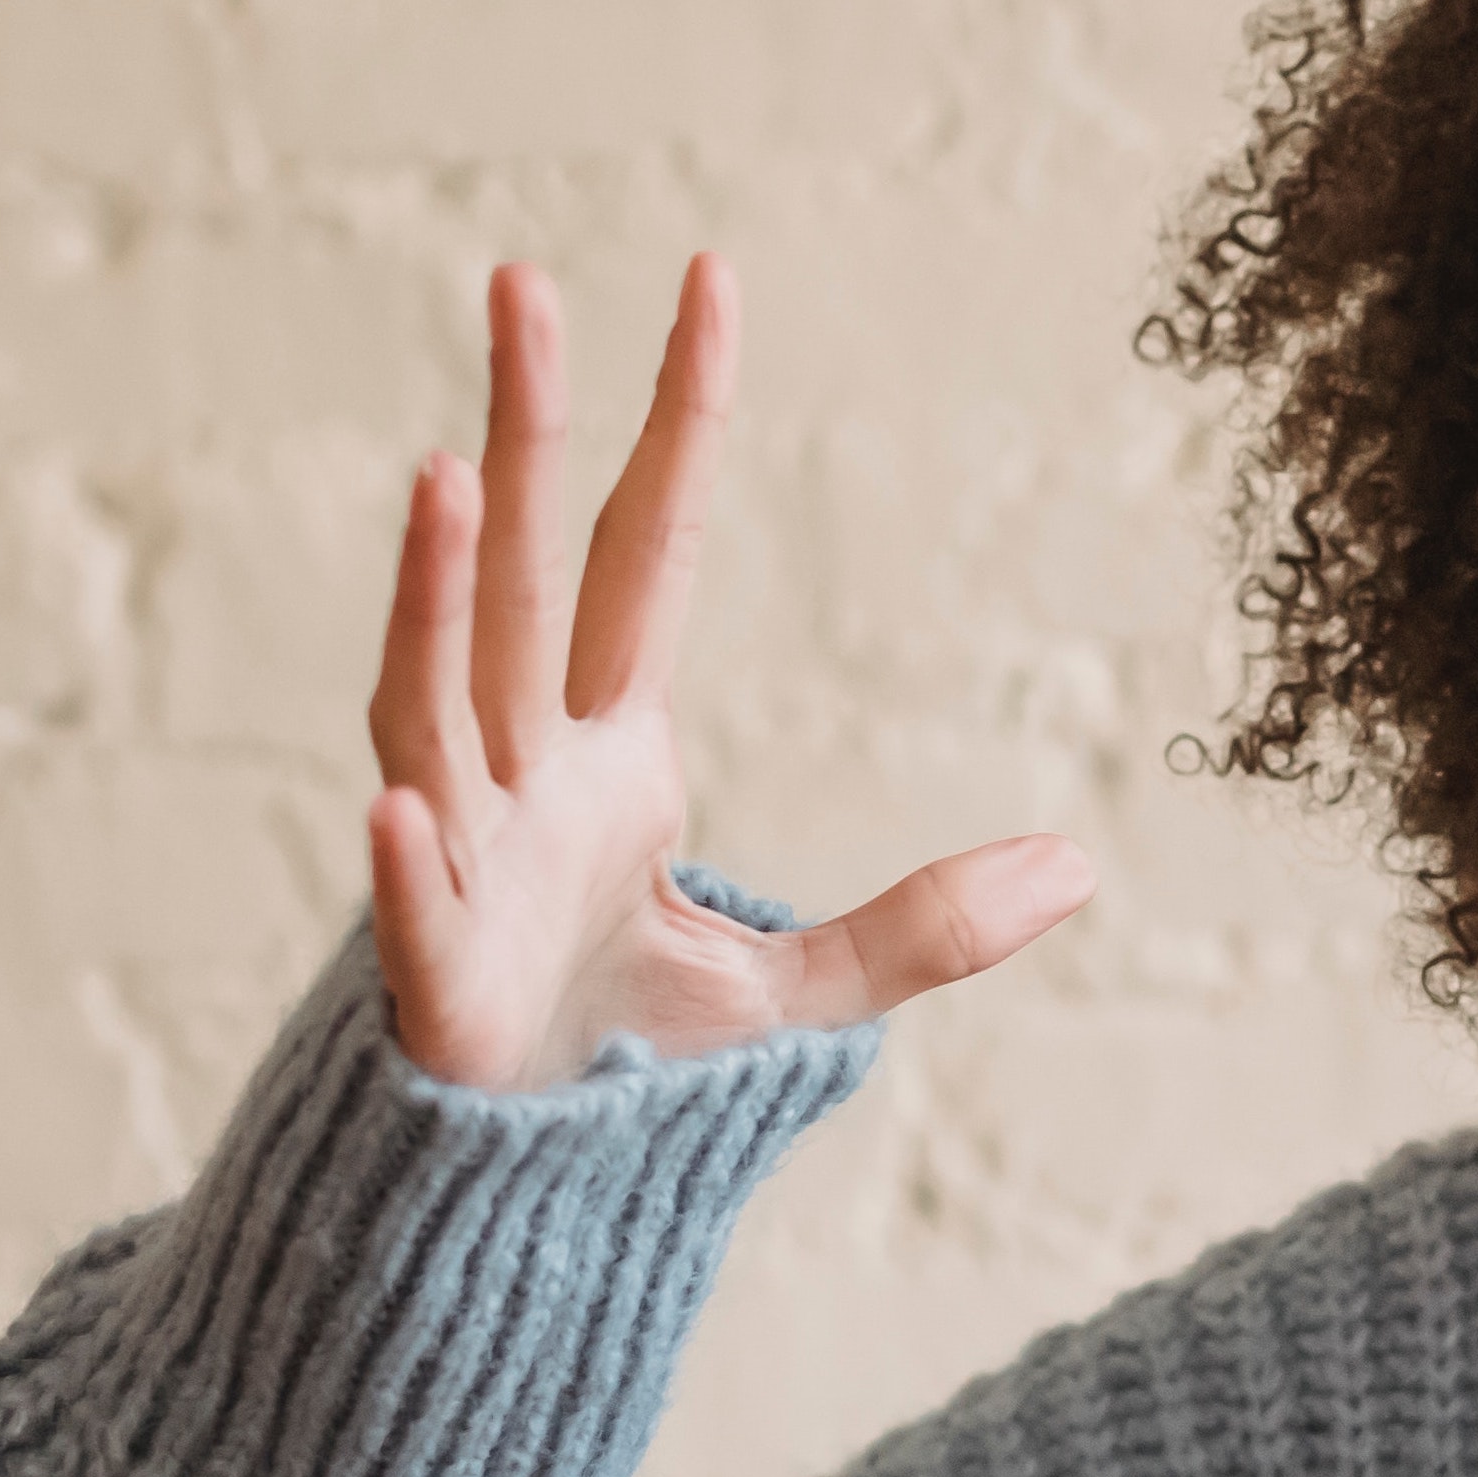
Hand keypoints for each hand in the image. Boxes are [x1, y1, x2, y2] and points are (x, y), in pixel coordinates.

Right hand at [363, 254, 1092, 1091]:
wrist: (513, 1195)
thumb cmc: (623, 1074)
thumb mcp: (801, 996)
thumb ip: (925, 927)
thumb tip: (1080, 869)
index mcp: (607, 754)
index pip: (642, 551)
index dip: (674, 425)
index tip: (707, 284)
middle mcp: (520, 775)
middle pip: (524, 576)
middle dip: (521, 433)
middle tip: (522, 281)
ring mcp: (462, 865)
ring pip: (436, 704)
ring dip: (434, 597)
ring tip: (444, 475)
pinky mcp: (434, 986)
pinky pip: (410, 911)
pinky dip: (403, 864)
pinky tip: (397, 810)